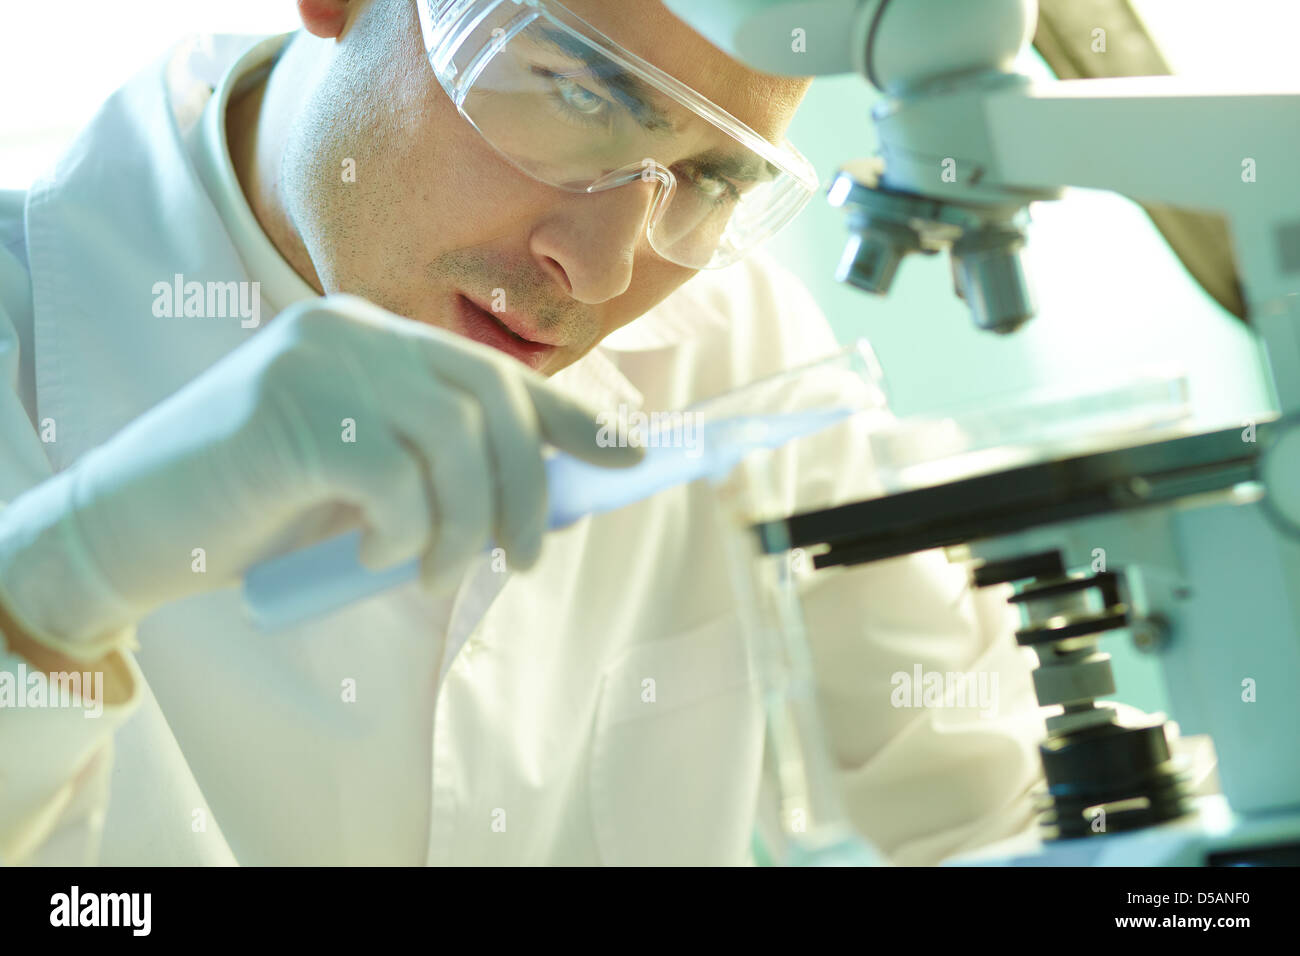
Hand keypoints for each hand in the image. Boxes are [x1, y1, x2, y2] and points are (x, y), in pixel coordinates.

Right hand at [0, 294, 639, 642]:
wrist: (130, 527)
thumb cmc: (258, 508)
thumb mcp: (367, 480)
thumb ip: (441, 469)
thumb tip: (548, 497)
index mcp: (375, 336)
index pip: (495, 371)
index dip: (569, 417)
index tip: (631, 457)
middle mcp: (351, 331)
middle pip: (489, 401)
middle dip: (525, 491)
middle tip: (526, 560)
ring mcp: (316, 362)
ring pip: (452, 442)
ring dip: (461, 527)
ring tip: (428, 572)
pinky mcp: (286, 411)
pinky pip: (394, 478)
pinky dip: (400, 533)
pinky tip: (366, 556)